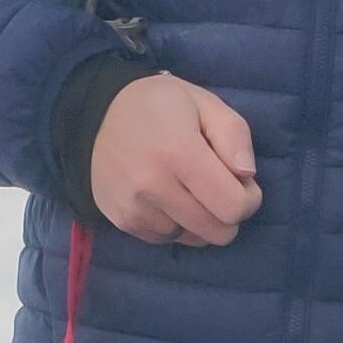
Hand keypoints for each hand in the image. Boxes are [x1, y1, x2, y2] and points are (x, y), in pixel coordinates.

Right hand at [90, 74, 261, 245]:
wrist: (93, 114)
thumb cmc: (159, 105)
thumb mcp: (205, 103)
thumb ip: (235, 136)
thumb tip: (246, 176)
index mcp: (179, 153)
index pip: (233, 207)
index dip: (249, 198)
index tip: (240, 180)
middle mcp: (154, 187)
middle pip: (218, 233)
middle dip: (228, 213)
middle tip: (216, 185)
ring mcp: (135, 208)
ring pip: (194, 239)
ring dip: (201, 220)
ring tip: (187, 187)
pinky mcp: (123, 221)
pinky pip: (168, 239)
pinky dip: (177, 224)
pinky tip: (168, 196)